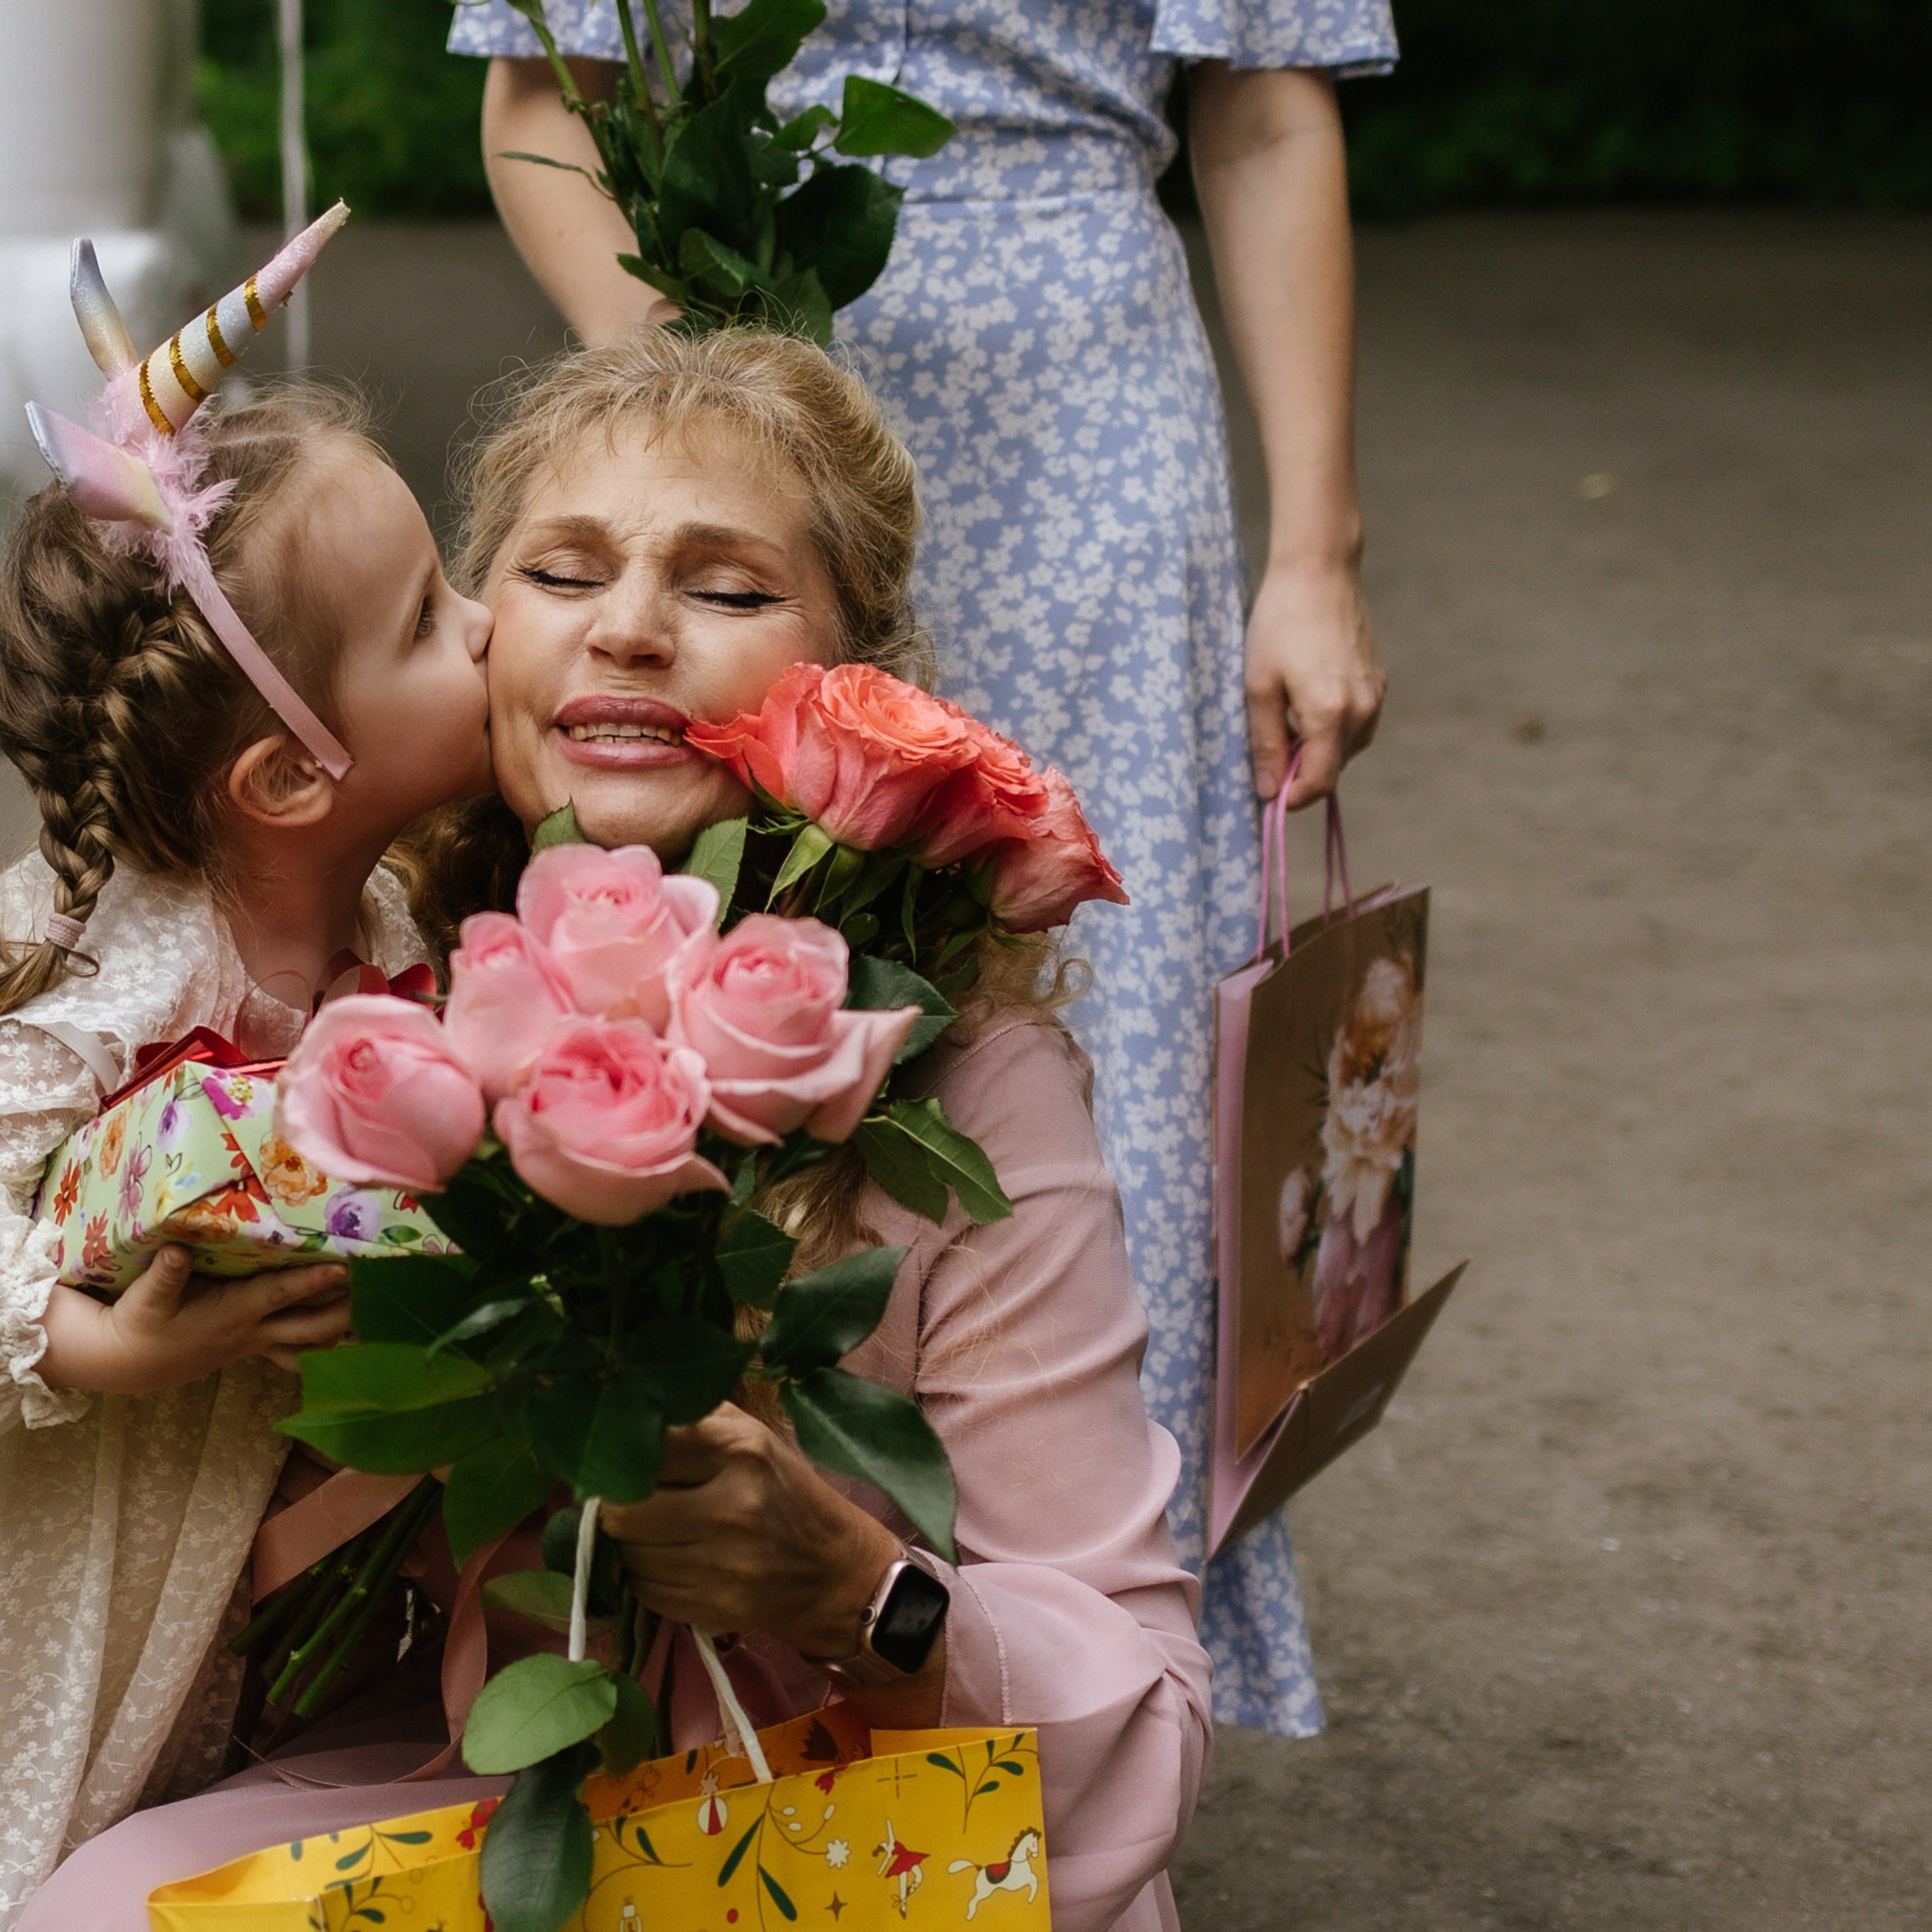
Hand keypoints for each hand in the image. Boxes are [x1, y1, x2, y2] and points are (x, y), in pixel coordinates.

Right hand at [37, 1248, 352, 1395]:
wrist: (133, 1361)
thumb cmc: (141, 1323)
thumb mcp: (145, 1300)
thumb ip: (164, 1276)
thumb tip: (176, 1251)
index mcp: (233, 1314)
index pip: (280, 1295)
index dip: (311, 1281)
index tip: (342, 1267)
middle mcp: (254, 1332)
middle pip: (311, 1327)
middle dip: (346, 1312)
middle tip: (382, 1290)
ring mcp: (258, 1343)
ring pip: (311, 1345)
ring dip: (343, 1334)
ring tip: (381, 1319)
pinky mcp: (257, 1346)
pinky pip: (299, 1351)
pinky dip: (325, 1344)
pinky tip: (351, 1334)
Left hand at [601, 1404, 900, 1659]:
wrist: (835, 1570)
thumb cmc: (783, 1491)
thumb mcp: (753, 1437)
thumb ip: (693, 1419)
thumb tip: (624, 1414)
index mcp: (741, 1450)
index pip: (644, 1452)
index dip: (620, 1461)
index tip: (618, 1464)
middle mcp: (733, 1507)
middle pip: (624, 1512)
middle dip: (617, 1509)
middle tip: (628, 1503)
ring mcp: (724, 1564)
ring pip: (630, 1556)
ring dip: (632, 1546)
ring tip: (657, 1533)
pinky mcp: (715, 1608)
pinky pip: (645, 1592)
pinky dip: (647, 1579)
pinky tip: (673, 1563)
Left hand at [1244, 557, 1385, 804]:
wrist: (1319, 571)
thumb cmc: (1280, 623)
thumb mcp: (1258, 685)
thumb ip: (1265, 742)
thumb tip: (1269, 790)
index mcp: (1331, 714)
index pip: (1319, 783)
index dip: (1292, 797)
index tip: (1267, 791)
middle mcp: (1363, 711)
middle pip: (1333, 769)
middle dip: (1300, 770)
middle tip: (1268, 741)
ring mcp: (1376, 697)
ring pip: (1345, 748)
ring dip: (1315, 748)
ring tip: (1285, 714)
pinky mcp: (1379, 683)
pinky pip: (1355, 724)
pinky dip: (1330, 726)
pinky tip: (1305, 698)